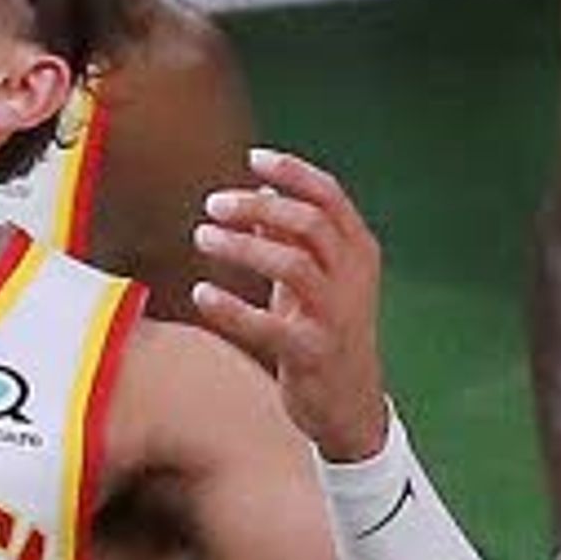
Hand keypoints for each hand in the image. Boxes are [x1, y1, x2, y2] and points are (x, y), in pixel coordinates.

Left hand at [187, 149, 390, 461]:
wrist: (352, 402)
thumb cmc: (329, 330)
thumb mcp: (318, 278)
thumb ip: (292, 237)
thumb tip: (258, 193)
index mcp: (359, 250)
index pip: (330, 195)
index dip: (292, 172)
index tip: (252, 157)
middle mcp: (353, 277)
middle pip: (309, 223)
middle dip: (258, 205)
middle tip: (213, 204)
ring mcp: (335, 315)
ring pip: (292, 264)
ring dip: (242, 246)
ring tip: (202, 238)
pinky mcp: (311, 352)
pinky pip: (267, 325)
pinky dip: (231, 307)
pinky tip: (201, 295)